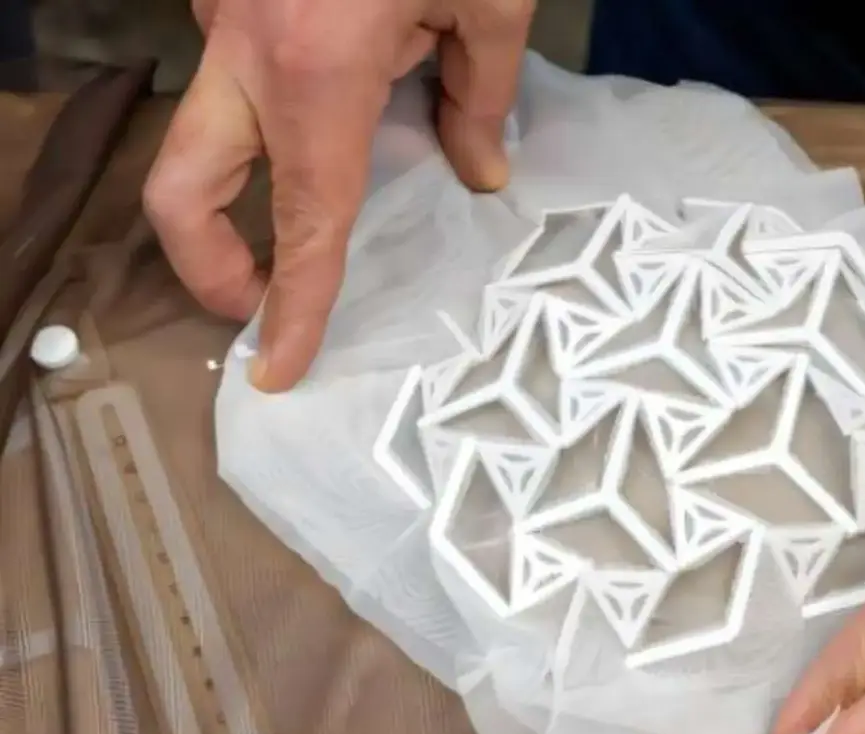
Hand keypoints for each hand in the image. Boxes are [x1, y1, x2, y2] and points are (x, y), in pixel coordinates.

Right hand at [144, 0, 533, 390]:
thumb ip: (482, 90)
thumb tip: (480, 173)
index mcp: (315, 65)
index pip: (303, 216)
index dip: (292, 303)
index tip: (277, 367)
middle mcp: (242, 51)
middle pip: (182, 191)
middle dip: (211, 266)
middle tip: (260, 303)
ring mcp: (219, 16)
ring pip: (192, 136)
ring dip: (229, 195)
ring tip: (290, 227)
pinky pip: (227, 81)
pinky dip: (259, 122)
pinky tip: (328, 111)